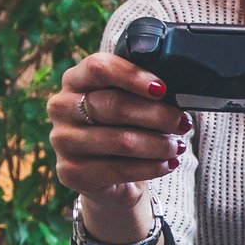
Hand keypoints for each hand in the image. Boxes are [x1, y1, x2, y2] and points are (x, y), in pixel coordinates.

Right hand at [47, 51, 188, 200]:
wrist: (110, 176)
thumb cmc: (125, 128)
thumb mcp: (132, 103)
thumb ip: (145, 91)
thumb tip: (177, 90)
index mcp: (76, 79)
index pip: (99, 67)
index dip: (133, 76)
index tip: (162, 89)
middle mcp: (61, 107)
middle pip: (114, 105)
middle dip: (156, 115)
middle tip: (183, 123)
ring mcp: (62, 140)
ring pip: (120, 140)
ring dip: (158, 144)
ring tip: (178, 146)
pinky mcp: (70, 172)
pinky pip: (118, 169)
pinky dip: (150, 167)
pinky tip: (167, 164)